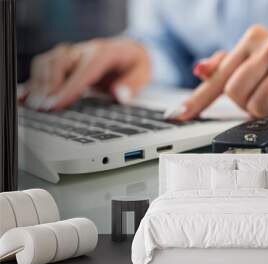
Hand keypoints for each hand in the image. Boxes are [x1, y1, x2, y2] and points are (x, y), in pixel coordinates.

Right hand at [21, 38, 150, 110]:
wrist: (130, 51)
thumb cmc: (135, 64)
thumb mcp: (143, 73)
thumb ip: (133, 84)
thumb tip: (120, 96)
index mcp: (104, 53)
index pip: (83, 70)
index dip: (68, 88)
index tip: (56, 104)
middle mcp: (84, 51)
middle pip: (59, 62)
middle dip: (49, 86)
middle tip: (43, 108)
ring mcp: (73, 55)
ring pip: (47, 62)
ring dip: (39, 83)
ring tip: (35, 105)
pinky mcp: (65, 62)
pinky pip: (44, 68)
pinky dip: (34, 81)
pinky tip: (24, 96)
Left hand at [178, 25, 267, 121]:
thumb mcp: (254, 66)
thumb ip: (226, 68)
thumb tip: (199, 69)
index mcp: (253, 38)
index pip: (219, 76)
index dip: (198, 100)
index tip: (179, 115)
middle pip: (237, 93)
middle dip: (248, 106)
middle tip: (264, 101)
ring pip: (259, 105)